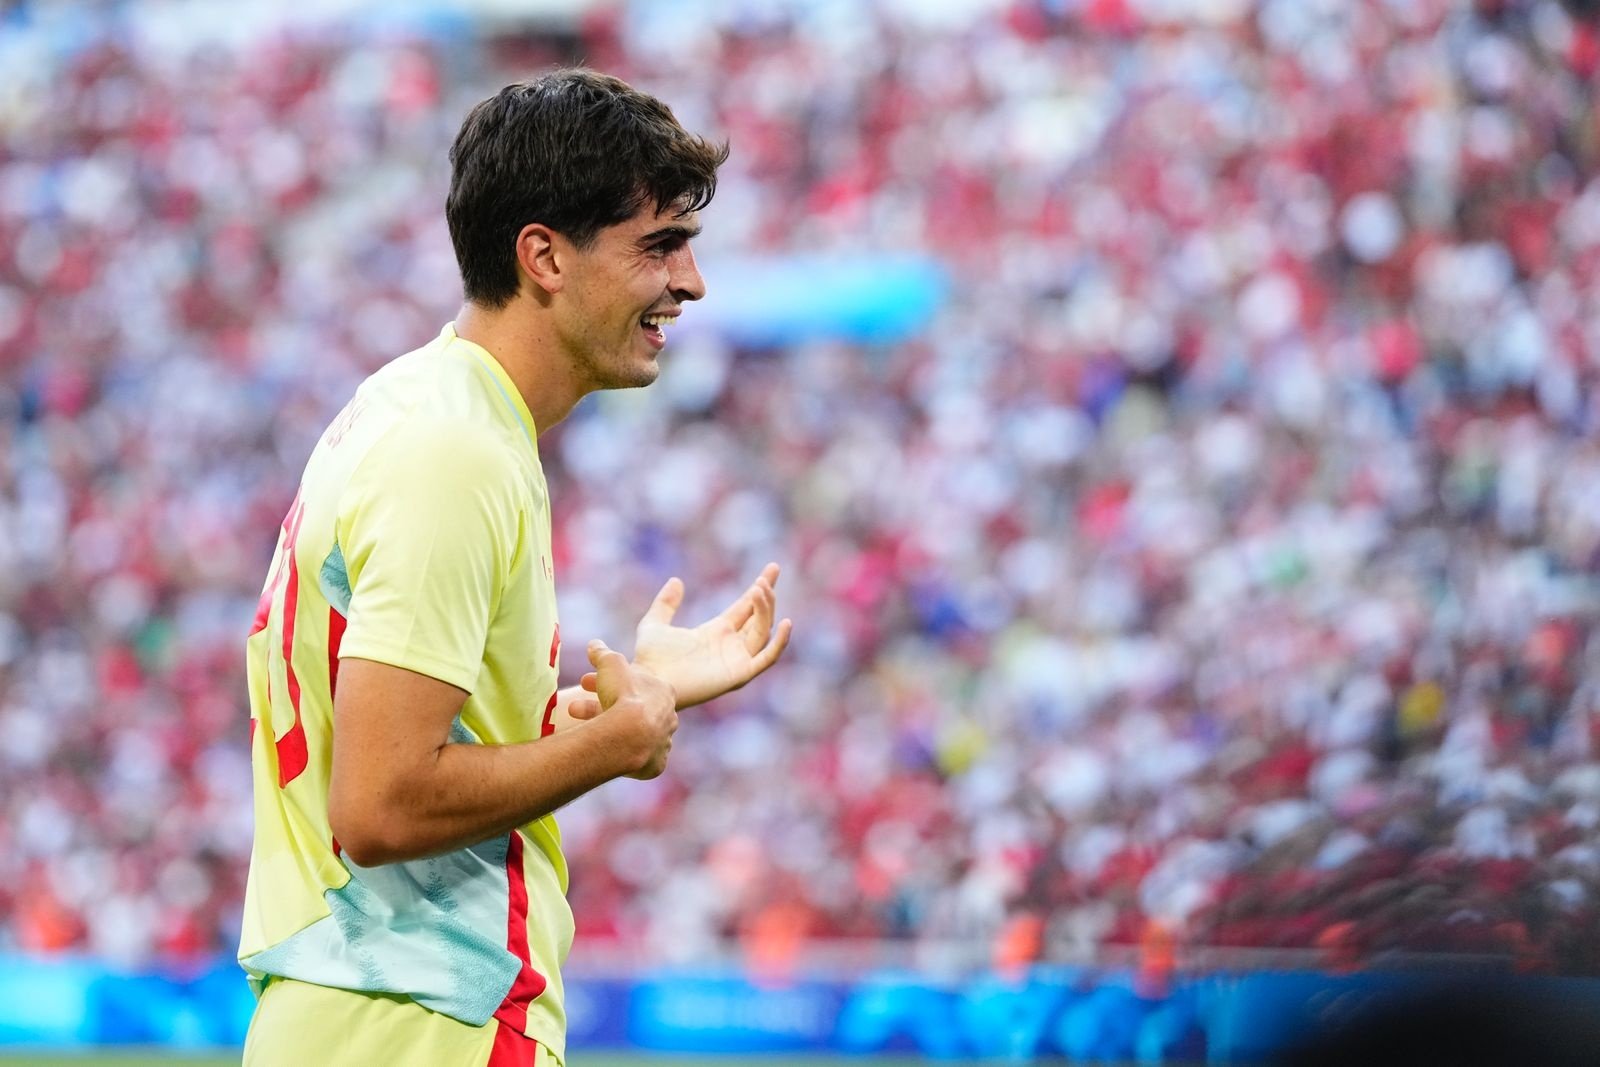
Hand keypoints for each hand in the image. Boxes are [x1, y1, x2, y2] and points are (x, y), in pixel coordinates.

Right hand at [583, 639, 678, 778]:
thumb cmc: (623, 695)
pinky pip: (638, 757)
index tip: (586, 683)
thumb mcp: (610, 664)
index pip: (634, 684)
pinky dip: (622, 752)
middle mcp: (669, 718)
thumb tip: (594, 644)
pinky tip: (605, 749)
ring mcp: (663, 743)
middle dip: (601, 706)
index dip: (608, 682)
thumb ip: (602, 653)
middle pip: (632, 710)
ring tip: (579, 728)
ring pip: (633, 734)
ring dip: (609, 729)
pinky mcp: (655, 764)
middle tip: (574, 707)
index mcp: (664, 692)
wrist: (628, 735)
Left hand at [609, 563, 792, 708]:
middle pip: (759, 617)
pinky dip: (779, 643)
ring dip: (765, 609)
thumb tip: (676, 580)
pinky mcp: (740, 674)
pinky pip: (767, 658)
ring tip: (760, 589)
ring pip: (763, 631)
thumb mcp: (655, 623)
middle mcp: (730, 646)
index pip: (746, 607)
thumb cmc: (650, 659)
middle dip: (767, 595)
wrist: (650, 682)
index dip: (760, 589)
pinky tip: (785, 622)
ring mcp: (737, 660)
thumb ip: (666, 603)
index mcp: (716, 632)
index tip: (772, 568)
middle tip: (769, 573)